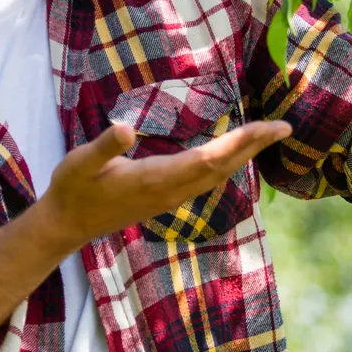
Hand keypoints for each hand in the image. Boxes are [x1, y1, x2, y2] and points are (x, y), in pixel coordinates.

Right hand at [37, 120, 291, 245]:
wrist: (67, 224)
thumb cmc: (72, 188)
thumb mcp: (80, 162)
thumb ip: (104, 146)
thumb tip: (125, 128)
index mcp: (156, 179)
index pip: (209, 158)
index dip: (241, 142)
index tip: (269, 127)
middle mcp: (171, 191)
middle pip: (223, 168)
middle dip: (254, 146)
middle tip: (284, 127)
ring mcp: (171, 198)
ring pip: (218, 176)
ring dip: (244, 155)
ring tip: (265, 135)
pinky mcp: (166, 199)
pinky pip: (207, 180)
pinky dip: (227, 163)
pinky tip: (231, 154)